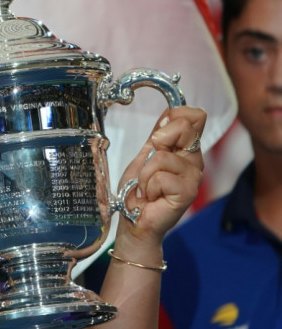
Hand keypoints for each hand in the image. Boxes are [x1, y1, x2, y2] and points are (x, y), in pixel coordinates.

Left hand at [114, 106, 205, 252]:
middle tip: (149, 164)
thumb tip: (169, 111)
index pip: (194, 116)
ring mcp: (193, 176)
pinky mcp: (188, 192)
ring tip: (147, 185)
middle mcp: (194, 160)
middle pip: (186, 127)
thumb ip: (158, 134)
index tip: (158, 135)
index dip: (175, 117)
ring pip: (164, 157)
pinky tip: (152, 196)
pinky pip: (161, 177)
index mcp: (185, 148)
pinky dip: (148, 186)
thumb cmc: (139, 189)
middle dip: (158, 142)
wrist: (134, 218)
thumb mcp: (145, 155)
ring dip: (146, 173)